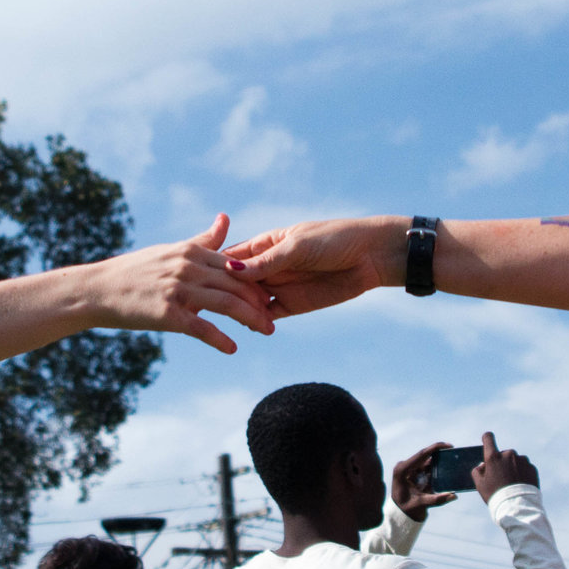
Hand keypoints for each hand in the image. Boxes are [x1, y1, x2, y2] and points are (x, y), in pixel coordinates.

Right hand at [83, 215, 276, 353]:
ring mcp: (178, 289)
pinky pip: (200, 327)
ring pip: (226, 304)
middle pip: (238, 285)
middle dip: (260, 302)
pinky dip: (219, 339)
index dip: (258, 281)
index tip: (273, 294)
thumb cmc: (135, 271)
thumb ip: (203, 239)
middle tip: (274, 319)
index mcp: (192, 251)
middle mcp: (188, 267)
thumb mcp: (171, 250)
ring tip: (267, 331)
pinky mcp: (166, 313)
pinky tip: (232, 349)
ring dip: (251, 320)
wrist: (98, 290)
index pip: (237, 266)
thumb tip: (225, 218)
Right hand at [225, 216, 399, 317]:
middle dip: (225, 293)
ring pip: (250, 301)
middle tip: (211, 304)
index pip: (233, 257)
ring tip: (229, 318)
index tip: (199, 278)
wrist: (370, 256)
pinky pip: (268, 316)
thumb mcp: (298, 246)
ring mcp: (279, 286)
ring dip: (240, 309)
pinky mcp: (292, 305)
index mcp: (266, 244)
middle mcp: (268, 266)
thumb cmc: (335, 240)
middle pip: (238, 282)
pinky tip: (248, 328)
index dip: (217, 268)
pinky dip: (258, 322)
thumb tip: (233, 271)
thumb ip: (268, 261)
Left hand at [391, 443, 460, 521]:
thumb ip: (436, 500)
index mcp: (403, 470)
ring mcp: (408, 469)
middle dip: (440, 454)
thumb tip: (453, 496)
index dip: (436, 448)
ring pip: (427, 461)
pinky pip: (426, 467)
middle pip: (425, 456)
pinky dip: (436, 468)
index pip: (421, 454)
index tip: (449, 446)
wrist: (400, 514)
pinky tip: (445, 469)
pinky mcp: (413, 473)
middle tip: (454, 453)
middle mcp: (405, 466)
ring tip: (452, 461)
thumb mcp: (420, 504)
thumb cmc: (407, 508)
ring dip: (438, 462)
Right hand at [474, 433, 537, 498]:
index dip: (487, 439)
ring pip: (515, 460)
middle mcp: (509, 455)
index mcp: (494, 457)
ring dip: (513, 467)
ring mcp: (522, 460)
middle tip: (500, 477)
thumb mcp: (480, 485)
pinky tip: (520, 485)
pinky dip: (522, 473)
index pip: (488, 438)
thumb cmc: (496, 495)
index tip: (487, 440)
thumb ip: (477, 471)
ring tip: (512, 483)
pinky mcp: (532, 468)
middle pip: (503, 453)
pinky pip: (525, 467)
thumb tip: (482, 465)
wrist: (517, 507)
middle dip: (501, 462)